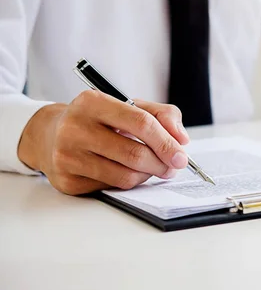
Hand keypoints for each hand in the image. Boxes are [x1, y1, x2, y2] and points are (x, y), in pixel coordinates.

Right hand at [18, 90, 190, 195]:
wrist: (50, 134)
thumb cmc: (99, 120)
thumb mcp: (129, 106)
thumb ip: (162, 115)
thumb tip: (181, 139)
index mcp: (92, 102)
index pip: (141, 122)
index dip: (166, 141)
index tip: (181, 154)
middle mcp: (75, 127)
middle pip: (135, 153)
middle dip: (161, 163)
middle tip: (172, 166)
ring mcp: (67, 156)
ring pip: (125, 175)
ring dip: (148, 175)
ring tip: (153, 168)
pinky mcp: (66, 180)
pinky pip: (112, 187)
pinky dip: (129, 182)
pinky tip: (128, 171)